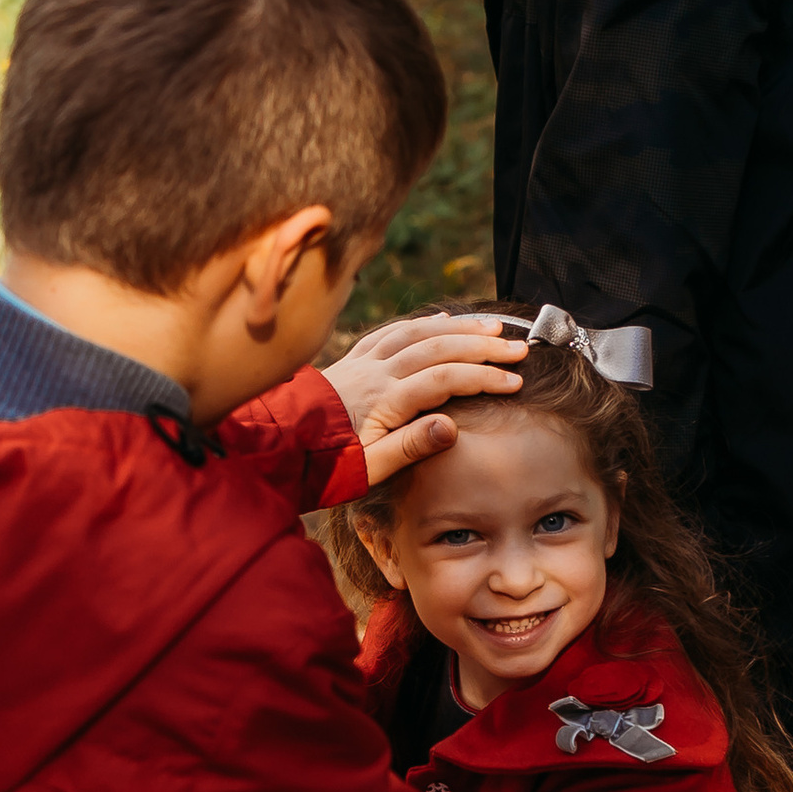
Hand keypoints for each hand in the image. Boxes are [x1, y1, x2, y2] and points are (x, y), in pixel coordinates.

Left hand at [324, 310, 525, 488]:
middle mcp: (373, 373)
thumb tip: (451, 427)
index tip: (515, 383)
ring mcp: (360, 363)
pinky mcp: (350, 361)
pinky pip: (388, 331)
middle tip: (518, 348)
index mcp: (381, 400)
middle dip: (481, 346)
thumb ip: (408, 447)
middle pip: (436, 347)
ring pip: (414, 331)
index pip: (443, 379)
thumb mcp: (366, 470)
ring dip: (456, 327)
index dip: (482, 378)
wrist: (274, 449)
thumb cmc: (322, 467)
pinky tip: (439, 321)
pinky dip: (418, 324)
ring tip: (490, 328)